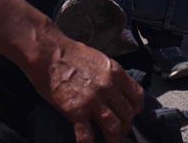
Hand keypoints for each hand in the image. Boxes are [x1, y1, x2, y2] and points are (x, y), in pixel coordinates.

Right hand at [27, 27, 144, 142]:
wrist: (49, 53)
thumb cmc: (72, 54)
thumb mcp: (100, 59)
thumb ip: (111, 76)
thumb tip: (117, 90)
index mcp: (116, 73)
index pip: (137, 96)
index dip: (136, 108)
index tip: (132, 112)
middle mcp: (108, 88)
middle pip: (127, 114)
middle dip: (126, 125)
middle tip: (121, 129)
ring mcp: (93, 100)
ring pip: (114, 127)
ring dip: (114, 137)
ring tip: (112, 140)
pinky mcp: (76, 111)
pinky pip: (87, 135)